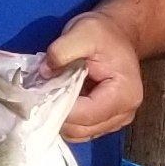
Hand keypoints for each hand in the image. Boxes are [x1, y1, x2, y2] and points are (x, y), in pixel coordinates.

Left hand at [46, 7, 145, 142]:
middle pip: (81, 129)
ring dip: (60, 118)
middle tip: (41, 93)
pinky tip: (61, 100)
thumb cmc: (103, 33)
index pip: (85, 115)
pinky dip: (66, 120)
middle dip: (57, 113)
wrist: (118, 35)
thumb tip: (44, 73)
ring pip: (78, 134)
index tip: (40, 91)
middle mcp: (124, 113)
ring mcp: (116, 121)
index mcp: (124, 94)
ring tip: (52, 95)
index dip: (59, 106)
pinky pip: (80, 131)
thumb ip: (62, 50)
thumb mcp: (83, 31)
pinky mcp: (105, 123)